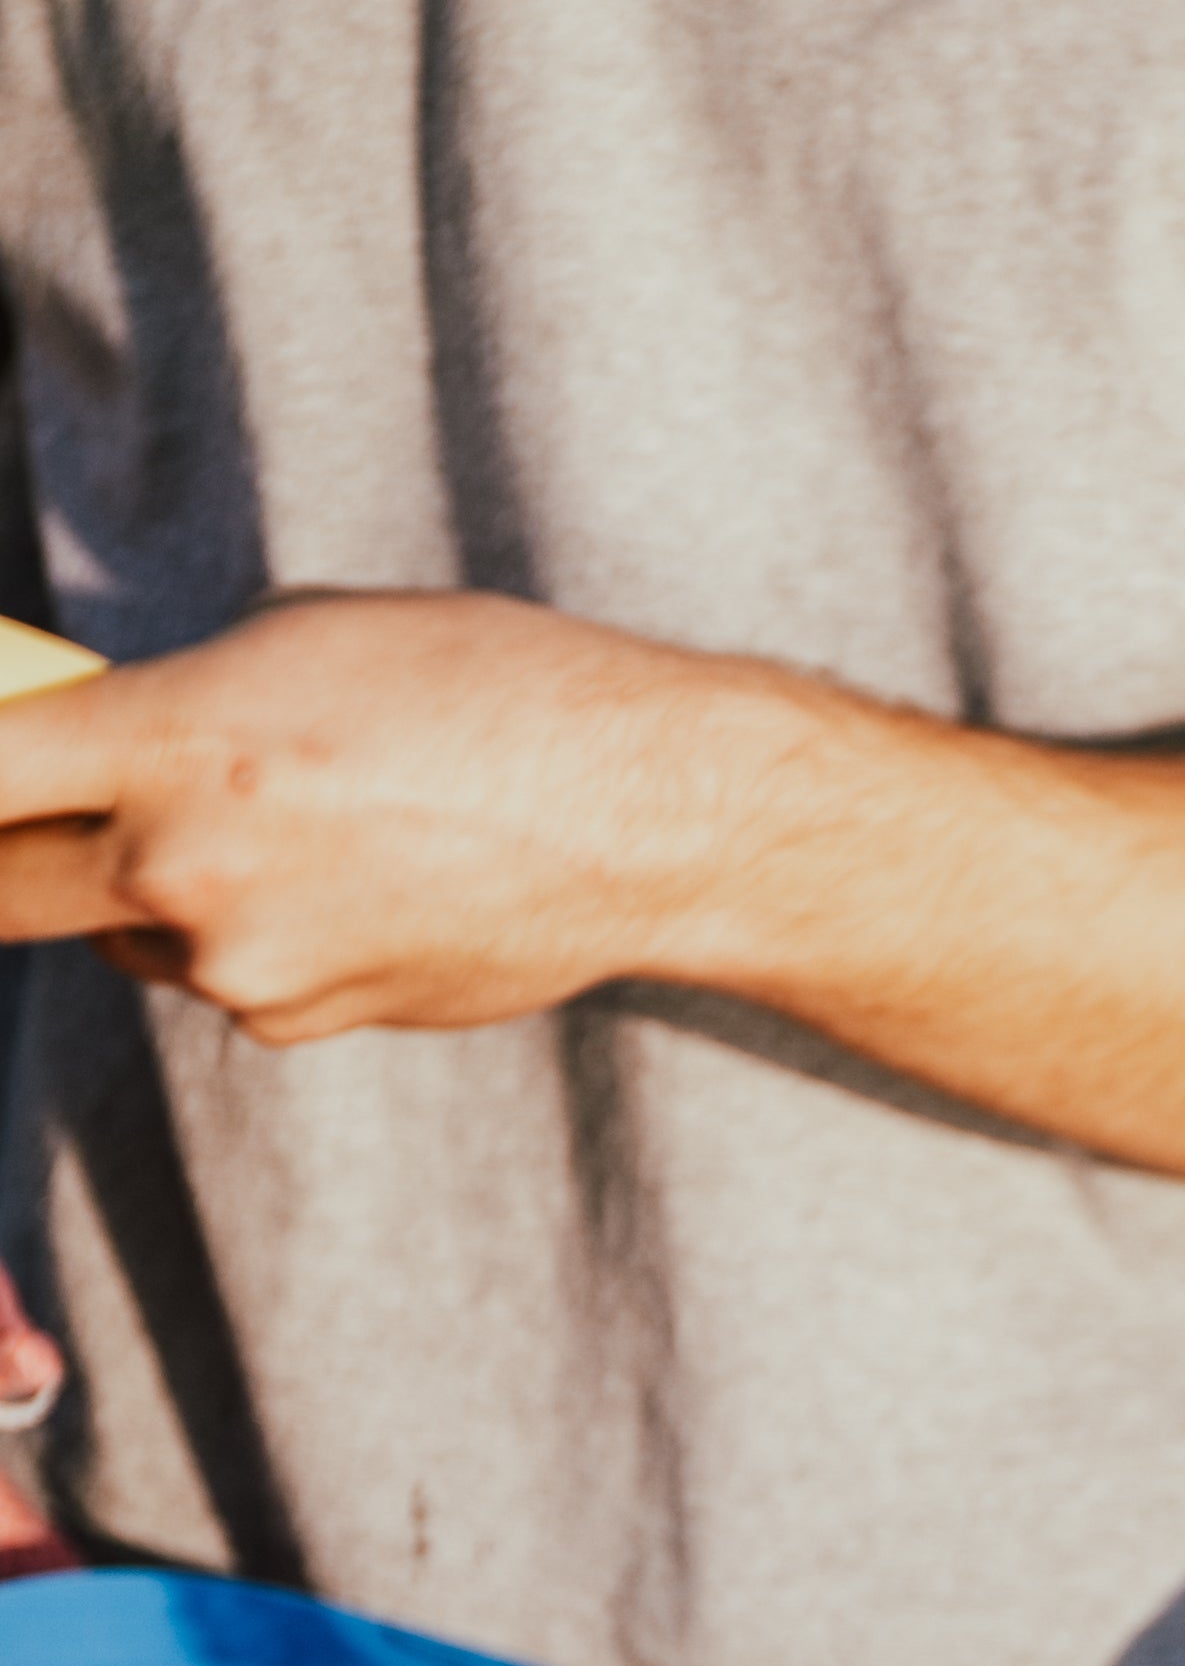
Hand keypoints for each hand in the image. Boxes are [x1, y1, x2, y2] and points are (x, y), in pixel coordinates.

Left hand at [0, 595, 796, 1037]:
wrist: (639, 817)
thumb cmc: (484, 690)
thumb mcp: (298, 641)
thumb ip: (170, 704)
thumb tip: (102, 753)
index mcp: (173, 740)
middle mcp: (185, 869)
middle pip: (4, 889)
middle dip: (10, 854)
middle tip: (42, 822)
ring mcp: (242, 967)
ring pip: (134, 933)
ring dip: (163, 889)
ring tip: (291, 827)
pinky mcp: (300, 1024)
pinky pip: (233, 976)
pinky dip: (264, 934)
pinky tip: (363, 882)